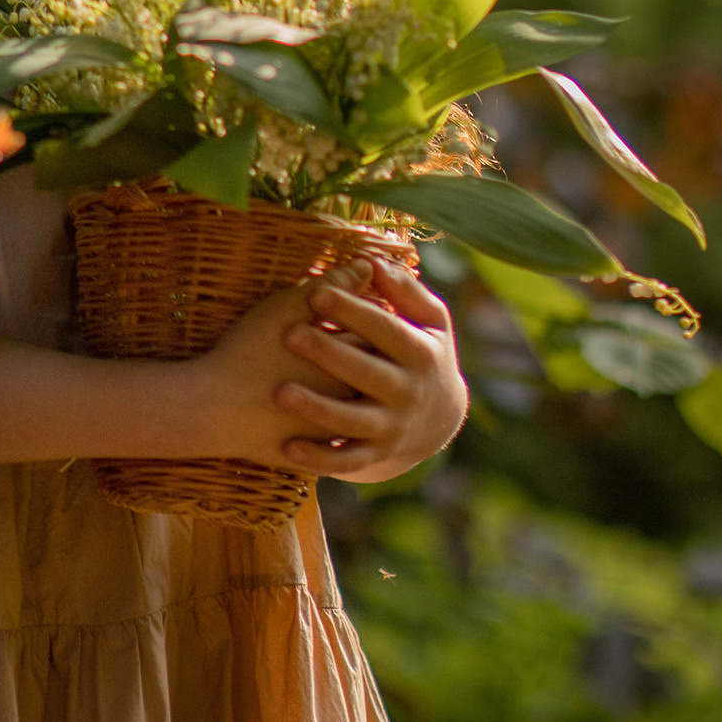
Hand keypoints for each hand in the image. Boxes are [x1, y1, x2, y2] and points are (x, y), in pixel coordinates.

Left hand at [271, 259, 467, 483]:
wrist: (440, 418)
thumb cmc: (422, 352)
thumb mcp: (429, 321)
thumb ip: (404, 289)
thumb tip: (373, 260)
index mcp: (419, 353)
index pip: (384, 328)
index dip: (352, 311)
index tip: (317, 293)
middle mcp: (407, 393)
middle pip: (367, 373)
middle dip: (329, 353)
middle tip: (289, 334)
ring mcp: (391, 427)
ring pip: (352, 421)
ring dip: (317, 409)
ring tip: (281, 392)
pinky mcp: (374, 455)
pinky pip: (345, 461)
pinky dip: (318, 459)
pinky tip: (287, 449)